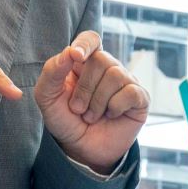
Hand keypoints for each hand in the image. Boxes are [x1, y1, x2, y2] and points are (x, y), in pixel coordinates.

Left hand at [35, 31, 149, 174]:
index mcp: (85, 62)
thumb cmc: (66, 120)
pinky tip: (111, 115)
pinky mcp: (140, 98)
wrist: (81, 149)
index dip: (85, 44)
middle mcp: (108, 68)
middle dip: (85, 89)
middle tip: (78, 108)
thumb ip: (52, 72)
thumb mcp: (47, 97)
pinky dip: (115, 107)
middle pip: (101, 60)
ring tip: (91, 115)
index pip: (91, 39)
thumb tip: (69, 52)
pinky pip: (130, 92)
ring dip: (97, 102)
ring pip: (115, 75)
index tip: (76, 57)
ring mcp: (126, 82)